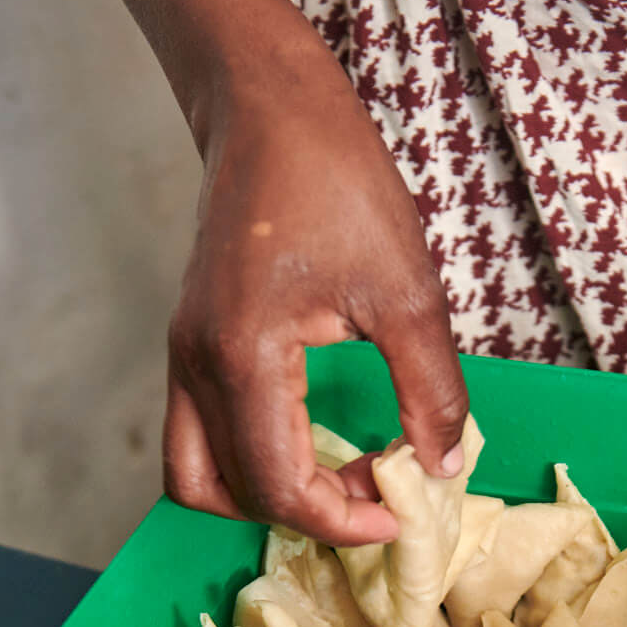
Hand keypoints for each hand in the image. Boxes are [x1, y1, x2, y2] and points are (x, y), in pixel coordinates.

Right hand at [166, 42, 467, 542]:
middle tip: (374, 496)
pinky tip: (314, 440)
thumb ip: (429, 390)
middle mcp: (195, 363)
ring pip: (197, 472)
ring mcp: (184, 351)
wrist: (271, 105)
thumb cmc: (335, 179)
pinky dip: (250, 457)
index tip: (398, 512)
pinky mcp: (192, 339)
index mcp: (243, 355)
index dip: (340, 521)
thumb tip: (442, 466)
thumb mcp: (407, 291)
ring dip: (263, 494)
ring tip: (338, 478)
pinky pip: (201, 432)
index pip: (278, 485)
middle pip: (227, 493)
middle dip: (305, 514)